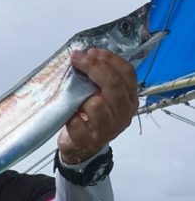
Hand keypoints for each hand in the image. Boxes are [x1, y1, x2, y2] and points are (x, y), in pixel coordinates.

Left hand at [58, 48, 137, 164]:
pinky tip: (70, 115)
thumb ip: (102, 77)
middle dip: (94, 68)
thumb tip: (89, 54)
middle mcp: (123, 115)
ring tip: (76, 98)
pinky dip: (70, 116)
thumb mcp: (102, 95)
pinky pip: (77, 121)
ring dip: (82, 97)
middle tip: (78, 60)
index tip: (91, 52)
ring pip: (97, 104)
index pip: (127, 73)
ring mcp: (108, 129)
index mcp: (130, 100)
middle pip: (113, 85)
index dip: (109, 59)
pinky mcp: (89, 141)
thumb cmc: (90, 117)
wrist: (80, 148)